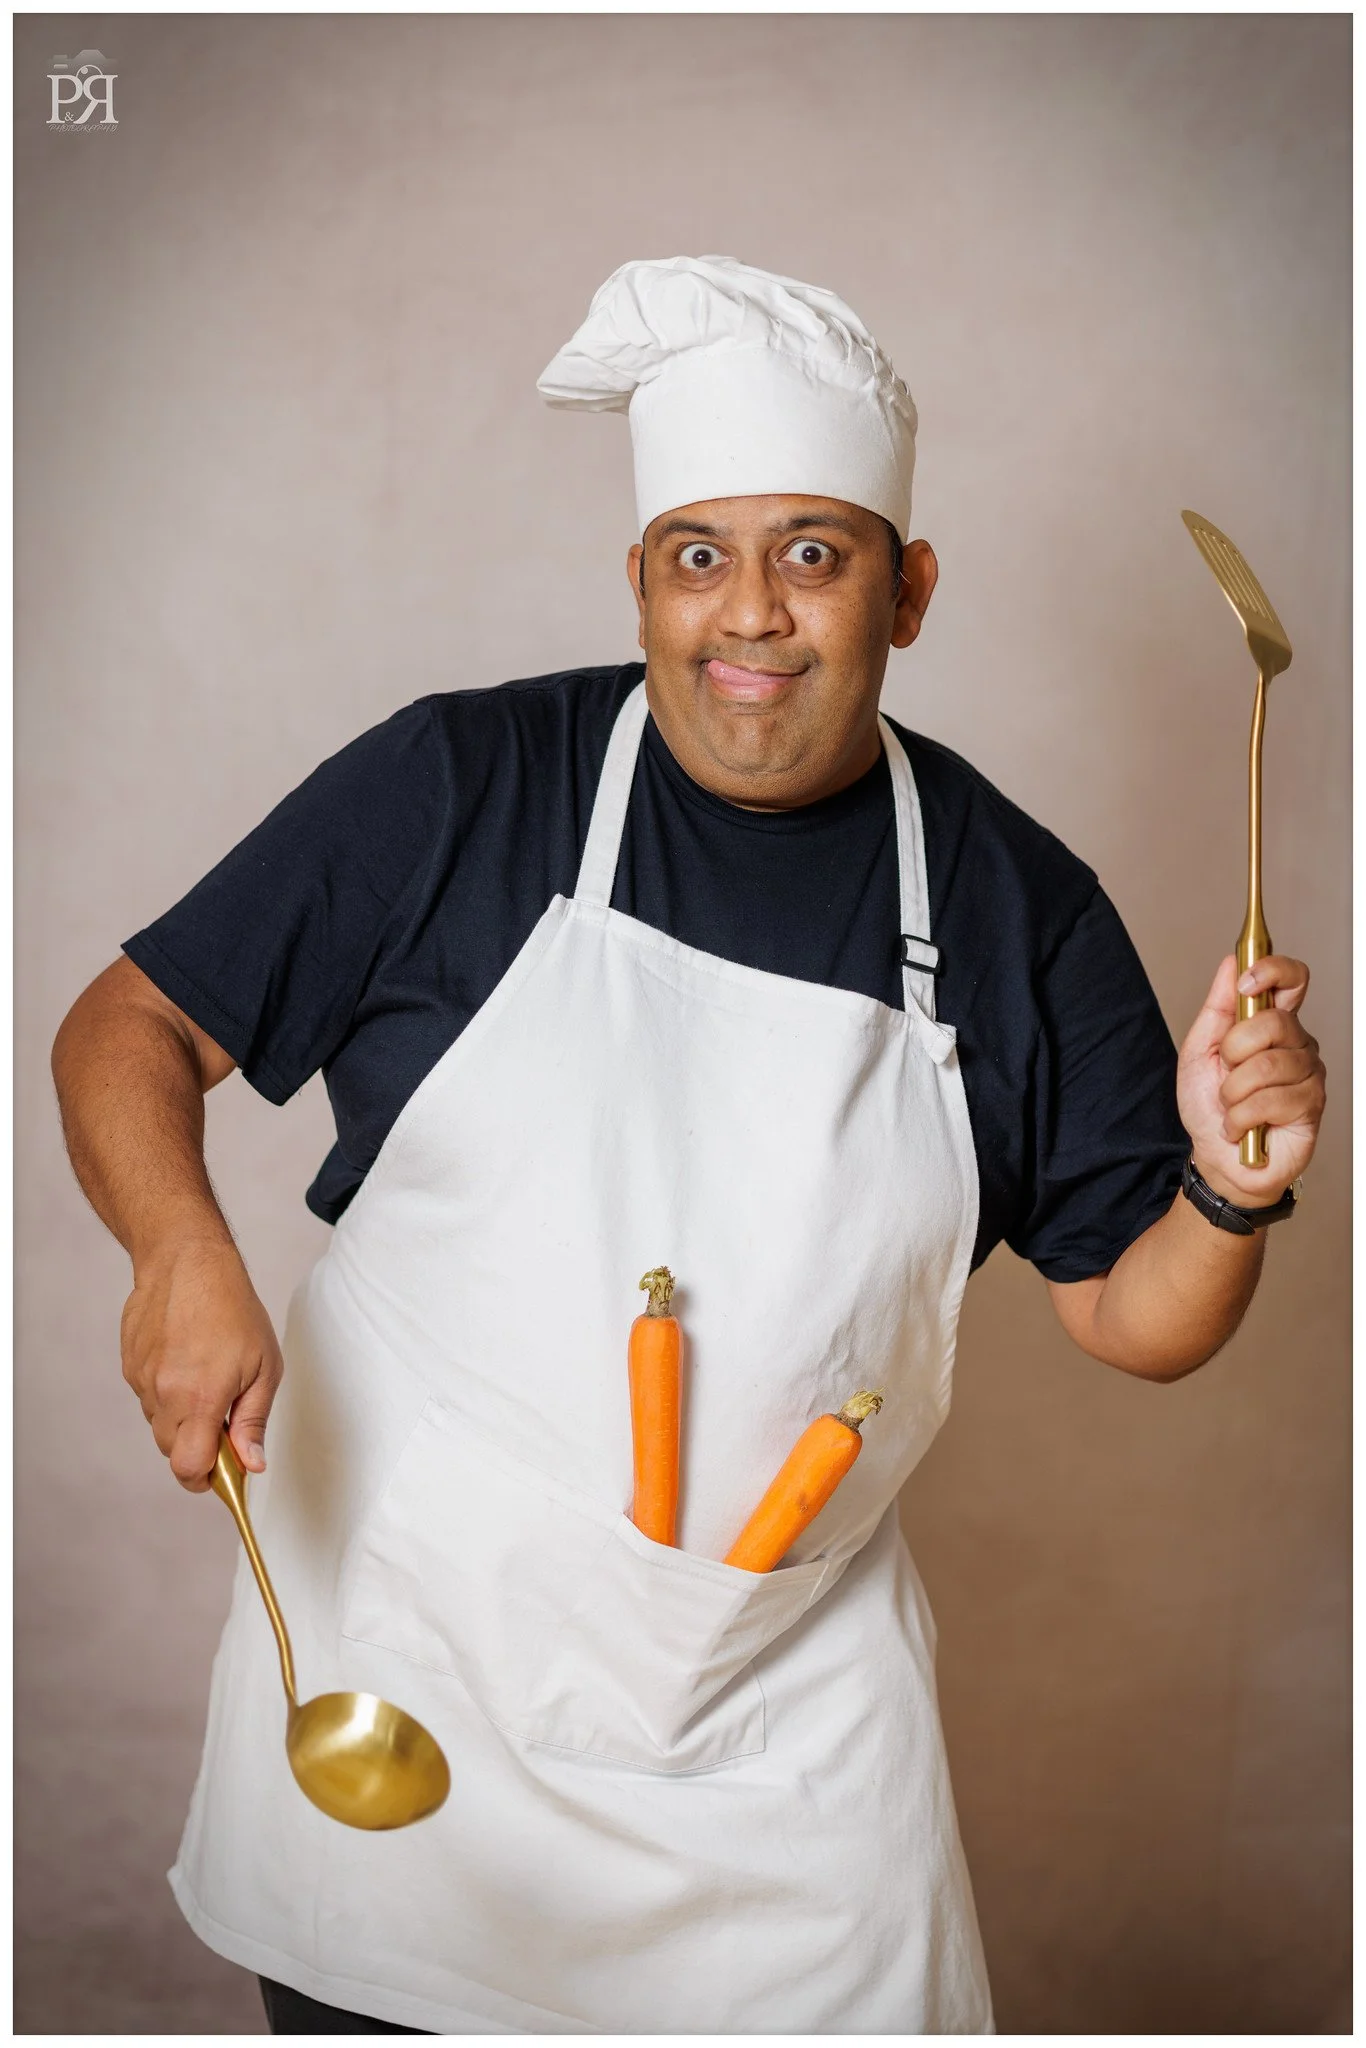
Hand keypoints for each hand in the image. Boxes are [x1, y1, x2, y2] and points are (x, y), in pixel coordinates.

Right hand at [120, 1237, 282, 1491]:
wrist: (187, 1261)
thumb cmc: (234, 1310)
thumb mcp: (264, 1367)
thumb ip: (253, 1421)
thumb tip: (251, 1465)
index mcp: (202, 1398)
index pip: (189, 1469)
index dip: (207, 1479)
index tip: (225, 1470)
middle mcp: (165, 1394)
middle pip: (173, 1453)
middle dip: (198, 1448)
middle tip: (224, 1419)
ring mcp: (143, 1380)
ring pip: (160, 1425)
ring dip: (183, 1418)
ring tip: (206, 1377)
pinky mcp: (130, 1365)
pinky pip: (148, 1397)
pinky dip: (167, 1393)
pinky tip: (185, 1361)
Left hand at [1177, 954, 1326, 1205]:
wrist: (1216, 1159)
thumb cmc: (1209, 1106)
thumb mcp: (1200, 1051)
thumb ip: (1218, 1008)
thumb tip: (1231, 964)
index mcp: (1272, 1024)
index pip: (1293, 980)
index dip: (1274, 970)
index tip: (1248, 980)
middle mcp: (1297, 1044)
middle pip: (1273, 1022)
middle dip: (1233, 1051)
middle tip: (1227, 1073)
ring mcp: (1309, 1074)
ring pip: (1267, 1066)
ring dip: (1233, 1092)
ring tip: (1232, 1106)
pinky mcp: (1311, 1106)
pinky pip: (1269, 1100)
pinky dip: (1241, 1118)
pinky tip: (1242, 1127)